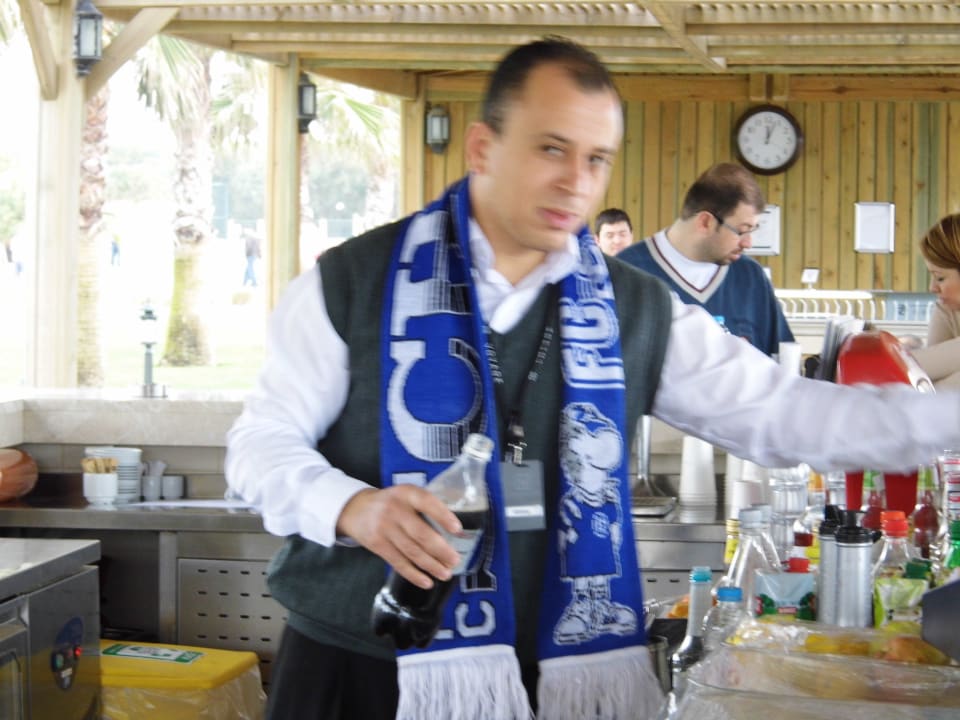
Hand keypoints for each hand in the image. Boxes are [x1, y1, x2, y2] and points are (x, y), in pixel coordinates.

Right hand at [336, 486, 462, 588]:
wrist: (355, 509)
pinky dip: (414, 574)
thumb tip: (455, 530)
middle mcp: (394, 509)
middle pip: (420, 533)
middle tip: (455, 560)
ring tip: (446, 573)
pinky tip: (427, 582)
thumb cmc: (391, 503)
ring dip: (431, 565)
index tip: (457, 529)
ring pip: (411, 551)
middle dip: (441, 550)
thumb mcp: (405, 495)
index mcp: (406, 493)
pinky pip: (398, 562)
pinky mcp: (377, 545)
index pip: (426, 502)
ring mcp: (384, 528)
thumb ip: (425, 506)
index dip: (443, 516)